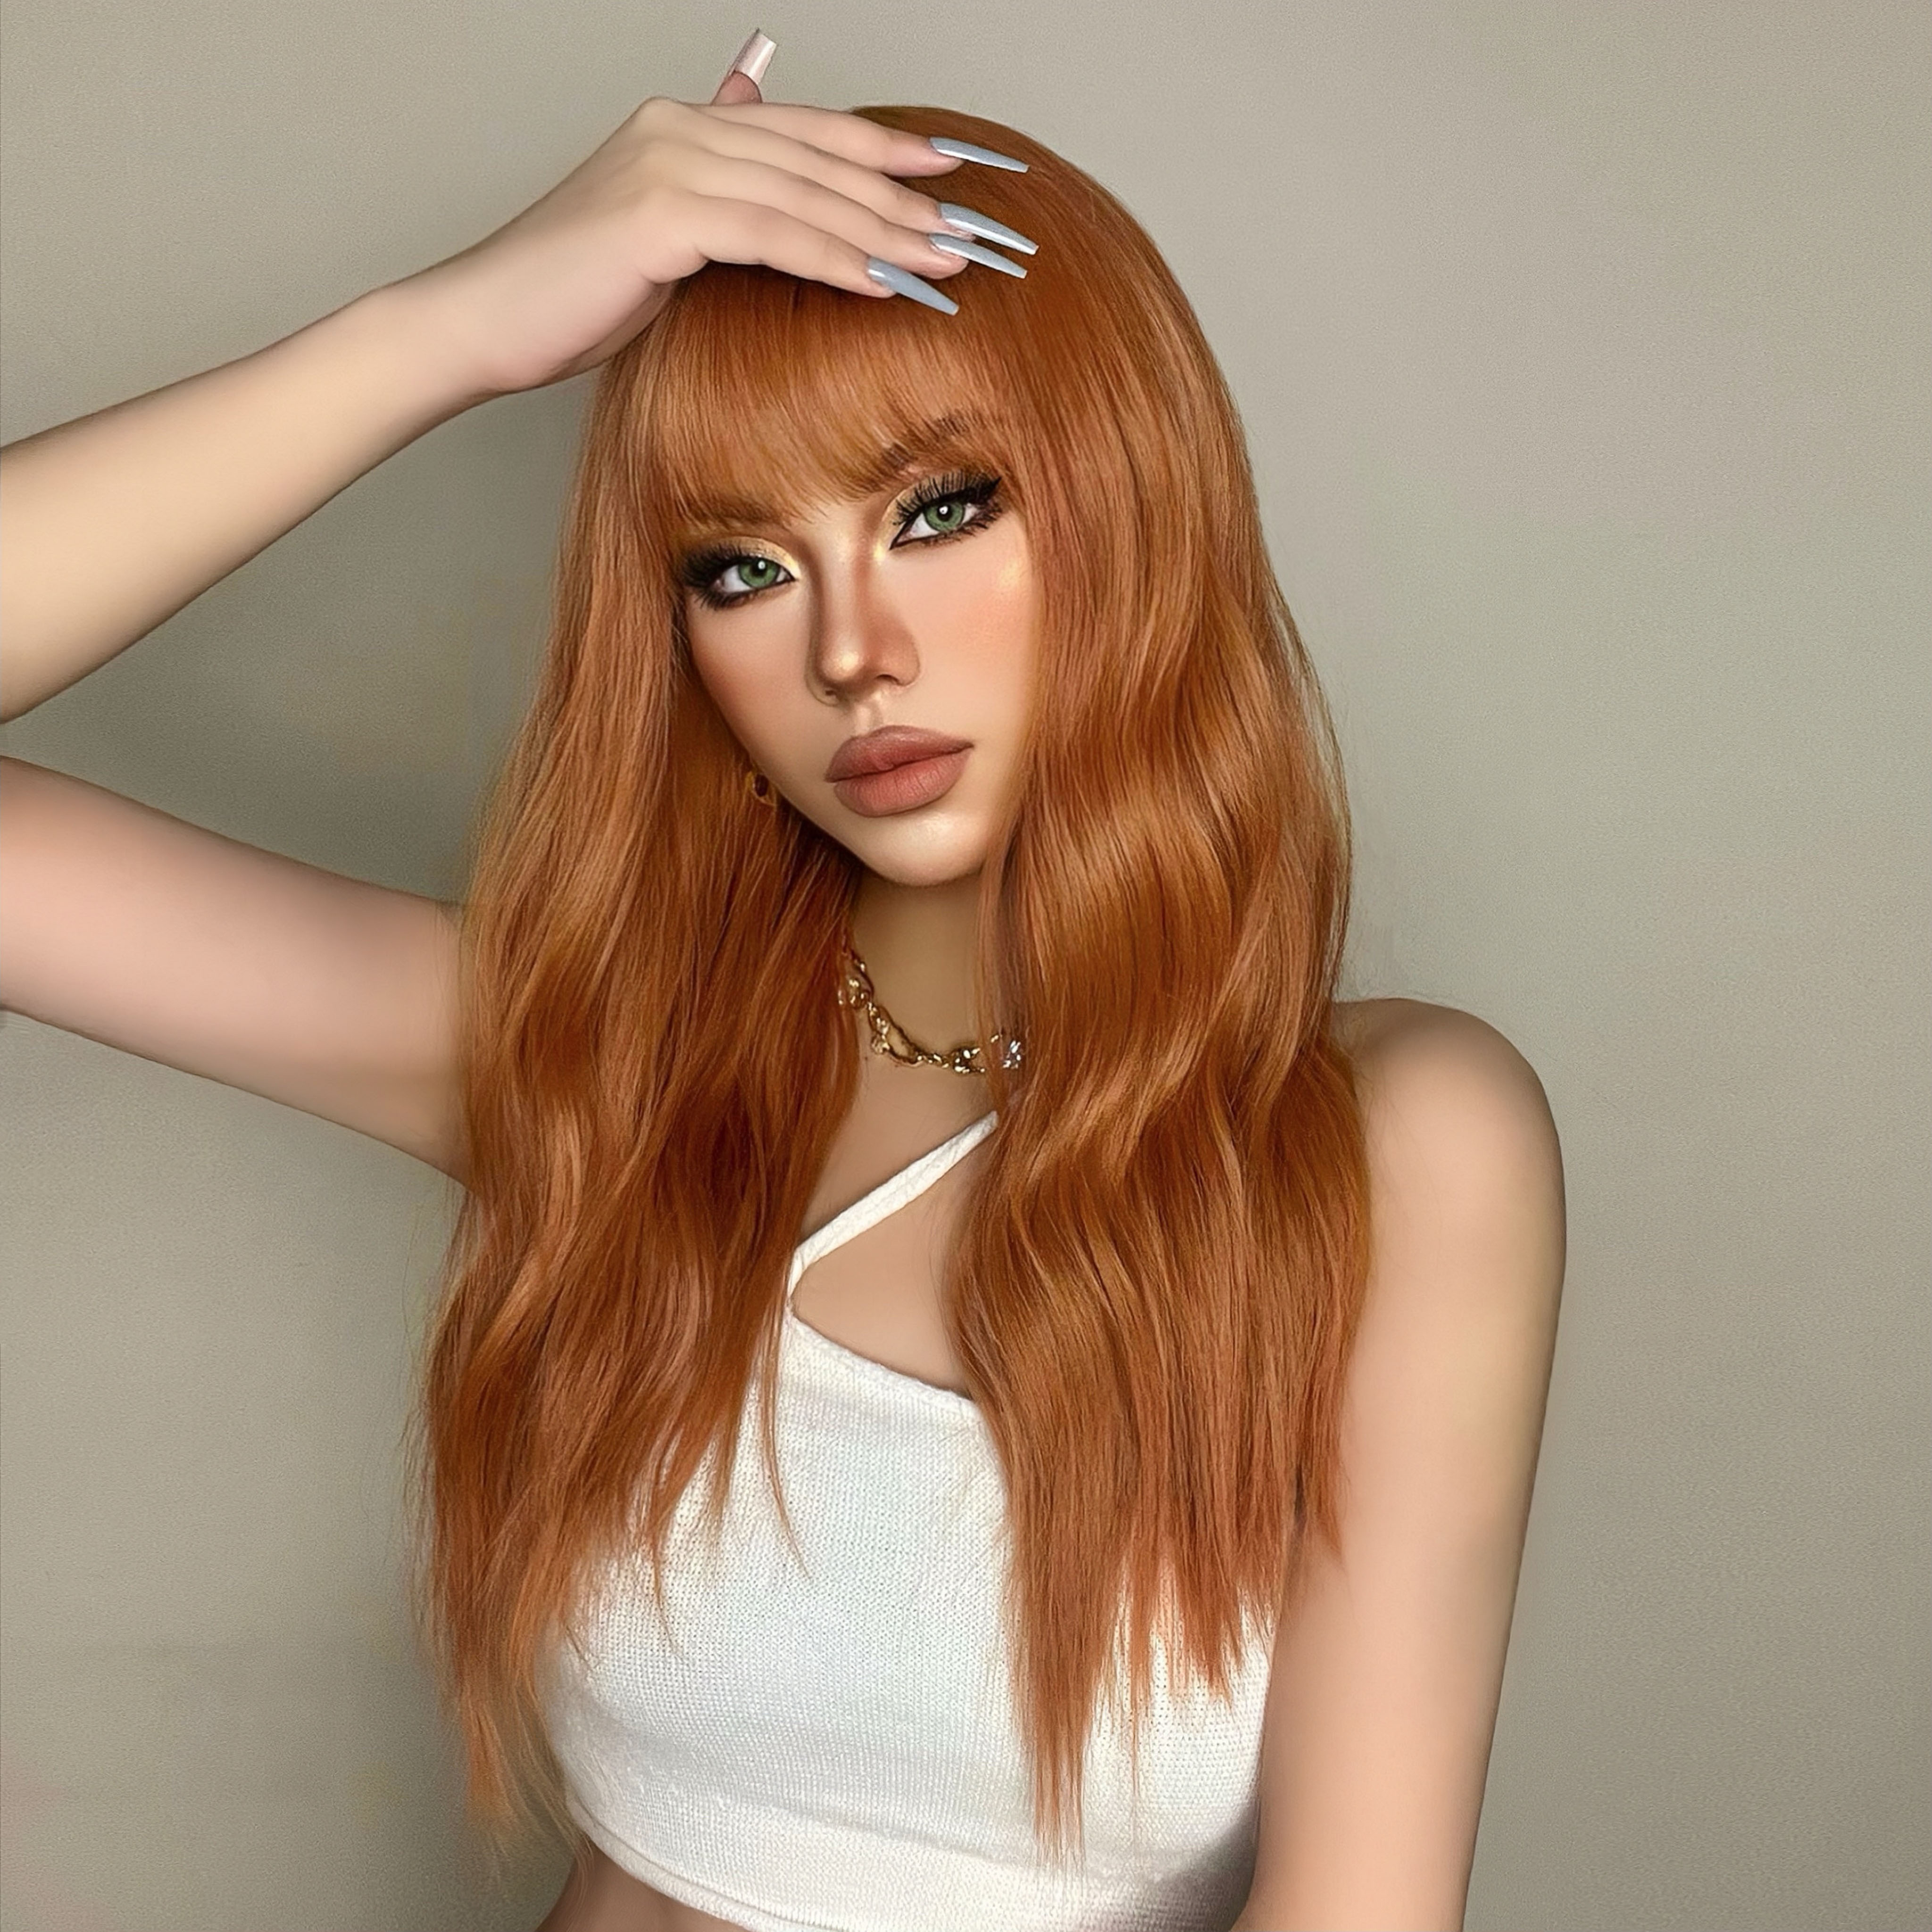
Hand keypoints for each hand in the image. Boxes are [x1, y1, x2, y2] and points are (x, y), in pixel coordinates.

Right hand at [395, 37, 967, 400]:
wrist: (486, 322)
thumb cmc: (571, 299)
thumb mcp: (662, 245)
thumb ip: (720, 212)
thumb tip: (777, 205)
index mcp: (684, 127)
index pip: (808, 133)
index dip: (885, 152)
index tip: (951, 173)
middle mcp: (681, 128)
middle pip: (820, 159)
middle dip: (905, 197)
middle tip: (974, 231)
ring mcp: (670, 163)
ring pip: (807, 195)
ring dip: (886, 231)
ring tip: (948, 263)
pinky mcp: (661, 213)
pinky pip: (773, 234)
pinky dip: (834, 258)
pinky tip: (885, 281)